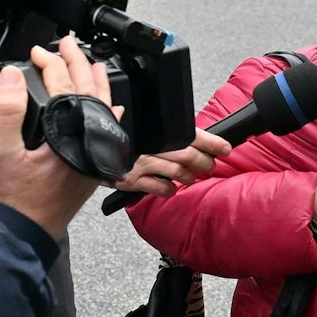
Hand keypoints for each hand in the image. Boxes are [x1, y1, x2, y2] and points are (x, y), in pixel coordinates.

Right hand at [0, 38, 111, 238]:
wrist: (16, 235)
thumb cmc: (9, 200)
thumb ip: (6, 111)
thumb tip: (12, 75)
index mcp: (71, 138)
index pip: (64, 88)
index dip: (50, 64)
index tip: (36, 52)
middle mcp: (89, 147)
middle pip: (90, 95)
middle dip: (78, 65)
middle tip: (68, 45)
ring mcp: (93, 160)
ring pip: (103, 112)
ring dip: (96, 86)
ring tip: (93, 66)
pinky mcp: (90, 170)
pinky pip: (105, 133)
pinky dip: (105, 114)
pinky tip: (110, 111)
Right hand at [113, 128, 232, 198]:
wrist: (90, 150)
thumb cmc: (121, 137)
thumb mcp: (140, 126)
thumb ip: (163, 130)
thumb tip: (192, 133)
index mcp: (157, 130)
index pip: (192, 134)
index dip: (212, 142)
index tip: (226, 148)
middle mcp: (150, 146)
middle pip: (188, 155)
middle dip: (204, 163)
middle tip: (210, 166)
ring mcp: (142, 163)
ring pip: (178, 172)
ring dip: (189, 177)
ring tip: (191, 177)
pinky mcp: (132, 180)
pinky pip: (159, 188)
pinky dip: (169, 190)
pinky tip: (171, 188)